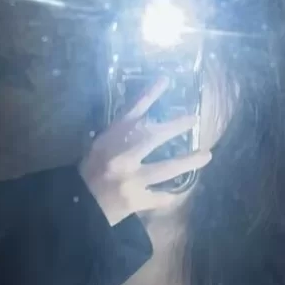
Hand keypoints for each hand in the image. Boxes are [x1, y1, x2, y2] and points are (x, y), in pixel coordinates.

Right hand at [79, 77, 211, 226]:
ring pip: (165, 168)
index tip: (166, 80)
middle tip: (194, 119)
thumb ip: (120, 136)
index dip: (150, 94)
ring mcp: (130, 178)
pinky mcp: (135, 200)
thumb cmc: (88, 173)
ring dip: (188, 162)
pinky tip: (177, 194)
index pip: (131, 112)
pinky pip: (158, 198)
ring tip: (207, 155)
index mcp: (112, 139)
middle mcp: (123, 155)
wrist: (77, 204)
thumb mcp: (100, 146)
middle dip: (176, 126)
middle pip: (154, 136)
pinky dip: (167, 197)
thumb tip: (145, 121)